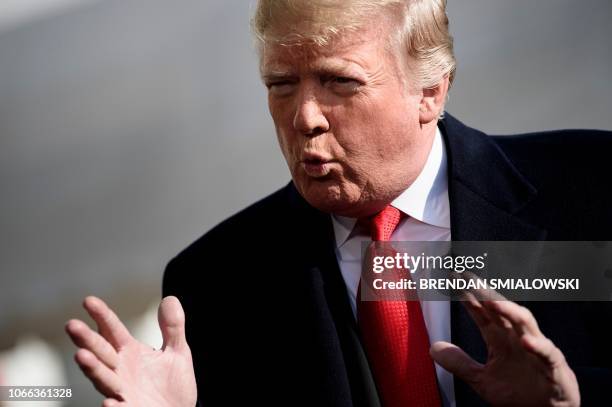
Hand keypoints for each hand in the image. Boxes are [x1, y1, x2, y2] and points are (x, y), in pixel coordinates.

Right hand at [65, 296, 196, 406]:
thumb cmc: (172, 383)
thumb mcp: (177, 351)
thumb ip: (173, 327)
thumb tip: (170, 299)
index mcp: (129, 352)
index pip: (112, 330)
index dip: (102, 315)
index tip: (88, 300)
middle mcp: (120, 370)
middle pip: (101, 352)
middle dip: (86, 339)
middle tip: (71, 324)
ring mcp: (122, 391)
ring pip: (104, 379)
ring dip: (92, 368)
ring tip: (80, 355)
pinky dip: (113, 406)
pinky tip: (108, 402)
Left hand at [430, 294, 579, 406]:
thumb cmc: (518, 393)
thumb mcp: (481, 379)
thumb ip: (459, 363)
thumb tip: (433, 348)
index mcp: (500, 339)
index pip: (482, 313)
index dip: (469, 296)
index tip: (455, 280)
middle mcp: (517, 338)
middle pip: (501, 310)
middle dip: (485, 293)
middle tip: (469, 278)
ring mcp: (536, 350)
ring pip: (525, 323)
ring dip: (509, 310)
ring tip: (491, 300)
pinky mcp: (554, 368)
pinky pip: (548, 354)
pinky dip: (539, 347)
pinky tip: (527, 342)